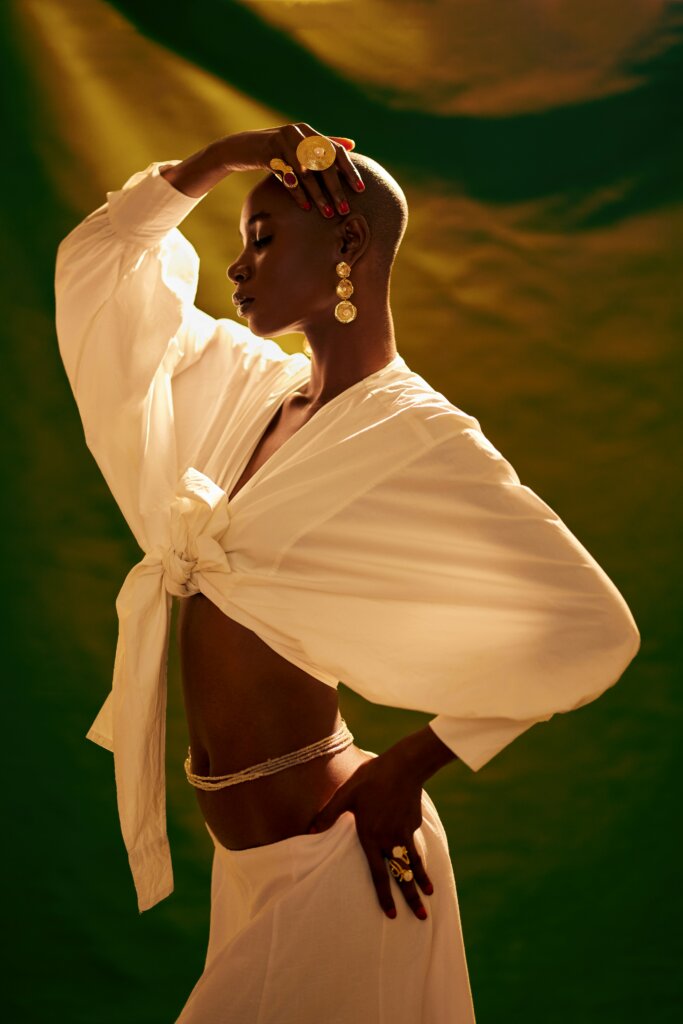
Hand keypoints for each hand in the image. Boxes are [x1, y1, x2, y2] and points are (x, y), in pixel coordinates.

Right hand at [216, 122, 365, 215]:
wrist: (244, 147)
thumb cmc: (278, 150)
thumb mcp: (300, 144)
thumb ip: (325, 144)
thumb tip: (351, 145)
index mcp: (308, 132)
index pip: (335, 151)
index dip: (349, 171)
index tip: (361, 190)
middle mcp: (297, 133)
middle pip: (323, 163)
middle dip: (335, 188)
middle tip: (345, 209)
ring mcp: (281, 141)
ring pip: (306, 172)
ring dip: (318, 194)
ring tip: (327, 213)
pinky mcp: (267, 153)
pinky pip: (286, 176)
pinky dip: (297, 192)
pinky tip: (305, 206)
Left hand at [307, 753, 434, 919]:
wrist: (403, 766)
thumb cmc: (370, 779)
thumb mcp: (344, 794)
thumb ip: (328, 814)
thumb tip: (309, 831)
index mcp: (371, 836)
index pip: (378, 873)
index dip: (384, 895)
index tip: (390, 914)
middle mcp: (389, 839)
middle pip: (401, 874)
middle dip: (410, 897)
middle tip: (420, 917)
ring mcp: (404, 832)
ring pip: (413, 863)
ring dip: (421, 881)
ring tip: (430, 895)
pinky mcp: (413, 824)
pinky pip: (415, 844)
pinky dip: (420, 857)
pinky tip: (422, 864)